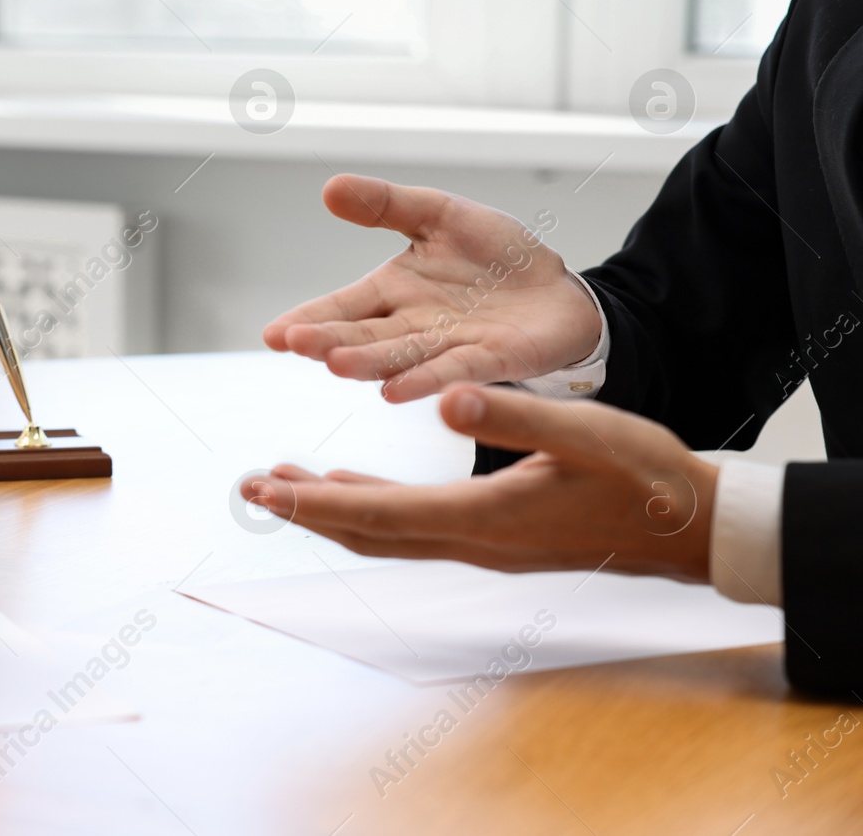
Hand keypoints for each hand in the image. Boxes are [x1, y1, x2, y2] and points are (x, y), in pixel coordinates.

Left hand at [256, 384, 718, 581]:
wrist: (692, 527)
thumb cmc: (647, 477)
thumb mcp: (587, 432)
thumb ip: (516, 415)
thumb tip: (445, 399)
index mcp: (485, 517)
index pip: (378, 515)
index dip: (314, 505)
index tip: (265, 490)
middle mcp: (473, 542)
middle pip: (368, 532)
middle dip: (304, 512)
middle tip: (251, 488)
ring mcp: (484, 545)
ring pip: (386, 534)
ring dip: (331, 511)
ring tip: (283, 487)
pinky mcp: (496, 536)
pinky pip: (413, 529)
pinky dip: (372, 509)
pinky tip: (354, 491)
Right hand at [262, 175, 602, 402]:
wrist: (557, 289)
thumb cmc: (493, 256)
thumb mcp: (439, 214)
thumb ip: (385, 205)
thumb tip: (329, 187)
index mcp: (393, 292)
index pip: (341, 308)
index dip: (308, 320)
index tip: (274, 334)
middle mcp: (412, 326)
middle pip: (363, 336)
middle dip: (329, 341)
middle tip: (297, 343)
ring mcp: (449, 346)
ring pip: (401, 357)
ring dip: (370, 363)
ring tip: (338, 365)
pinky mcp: (492, 360)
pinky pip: (457, 369)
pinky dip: (428, 380)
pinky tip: (398, 391)